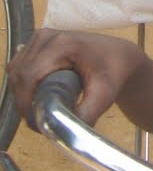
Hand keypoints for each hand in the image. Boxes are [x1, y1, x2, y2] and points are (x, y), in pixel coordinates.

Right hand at [7, 28, 143, 127]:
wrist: (119, 56)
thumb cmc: (113, 74)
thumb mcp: (104, 96)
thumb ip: (85, 115)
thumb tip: (62, 134)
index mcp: (62, 45)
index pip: (28, 76)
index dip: (26, 103)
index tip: (35, 123)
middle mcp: (47, 36)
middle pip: (19, 74)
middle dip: (24, 101)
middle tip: (39, 120)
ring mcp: (40, 36)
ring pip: (15, 71)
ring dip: (22, 93)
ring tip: (40, 109)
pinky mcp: (37, 41)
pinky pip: (19, 66)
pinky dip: (22, 83)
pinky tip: (37, 95)